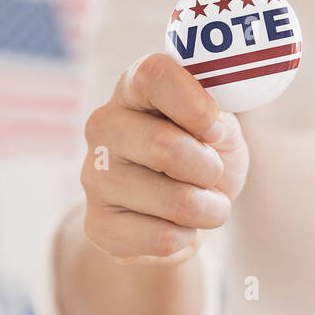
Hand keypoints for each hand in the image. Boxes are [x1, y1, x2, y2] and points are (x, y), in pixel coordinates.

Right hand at [78, 52, 249, 264]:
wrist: (179, 206)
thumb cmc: (201, 151)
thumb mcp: (220, 126)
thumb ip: (218, 118)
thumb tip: (212, 129)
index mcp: (133, 88)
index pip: (154, 75)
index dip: (194, 104)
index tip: (216, 130)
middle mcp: (104, 125)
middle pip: (165, 147)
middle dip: (209, 169)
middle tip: (214, 174)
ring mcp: (94, 175)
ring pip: (174, 201)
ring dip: (209, 209)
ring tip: (204, 203)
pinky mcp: (96, 224)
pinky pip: (162, 239)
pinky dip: (187, 237)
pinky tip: (178, 225)